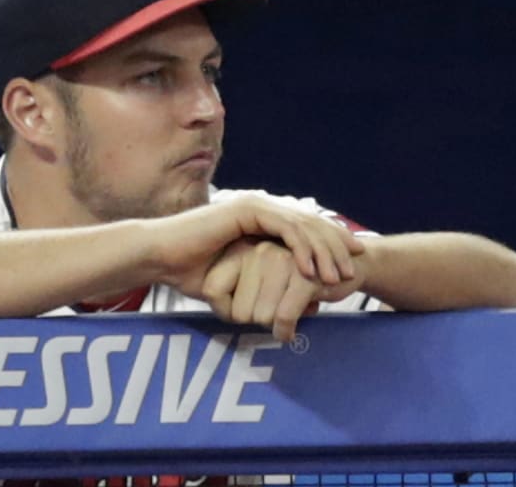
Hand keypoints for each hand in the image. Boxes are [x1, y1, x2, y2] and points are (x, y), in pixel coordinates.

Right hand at [150, 195, 363, 295]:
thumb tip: (298, 308)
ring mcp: (254, 207)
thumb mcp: (239, 282)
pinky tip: (312, 269)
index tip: (349, 268)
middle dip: (336, 246)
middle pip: (310, 224)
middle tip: (354, 269)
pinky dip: (301, 248)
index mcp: (260, 222)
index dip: (330, 248)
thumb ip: (266, 286)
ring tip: (339, 274)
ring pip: (302, 225)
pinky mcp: (246, 210)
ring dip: (324, 250)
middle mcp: (260, 209)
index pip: (305, 231)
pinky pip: (284, 228)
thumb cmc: (191, 273)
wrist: (161, 258)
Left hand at [199, 238, 363, 340]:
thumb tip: (209, 302)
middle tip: (272, 310)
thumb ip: (232, 285)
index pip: (213, 291)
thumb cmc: (295, 277)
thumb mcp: (258, 275)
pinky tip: (288, 333)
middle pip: (239, 312)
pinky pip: (283, 317)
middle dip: (256, 320)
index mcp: (240, 249)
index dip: (225, 311)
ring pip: (261, 317)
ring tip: (284, 312)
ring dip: (273, 325)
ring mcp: (281, 262)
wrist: (347, 264)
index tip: (241, 312)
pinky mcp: (304, 276)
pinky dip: (284, 331)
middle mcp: (257, 251)